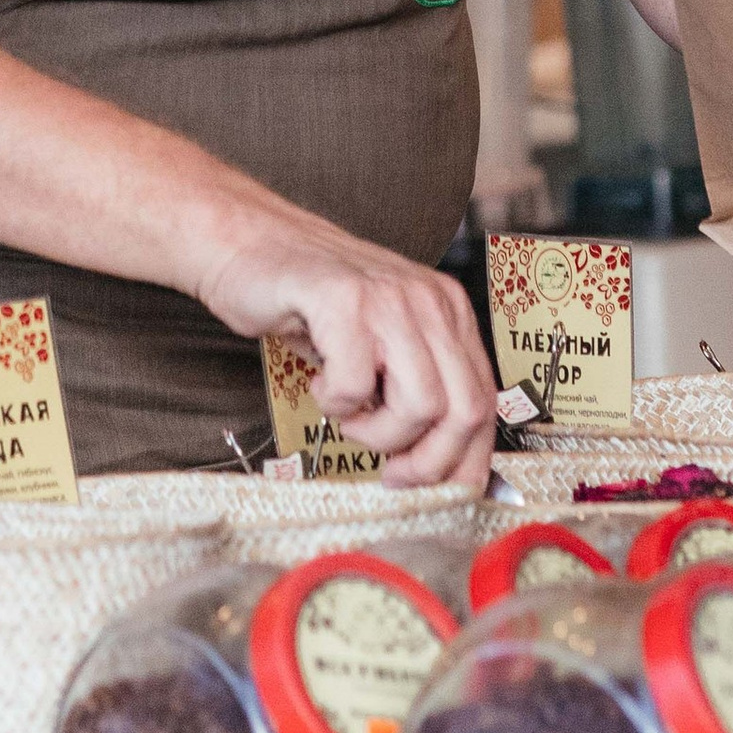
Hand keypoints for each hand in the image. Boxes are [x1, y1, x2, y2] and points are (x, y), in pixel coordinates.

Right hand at [187, 202, 499, 487]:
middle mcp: (429, 300)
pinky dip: (333, 404)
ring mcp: (389, 297)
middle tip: (391, 471)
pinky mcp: (343, 301)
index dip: (466, 459)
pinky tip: (319, 381)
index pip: (484, 400)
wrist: (248, 243)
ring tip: (347, 414)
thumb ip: (414, 386)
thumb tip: (442, 468)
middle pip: (465, 410)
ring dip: (377, 435)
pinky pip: (355, 387)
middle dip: (428, 463)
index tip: (438, 490)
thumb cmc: (310, 304)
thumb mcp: (380, 344)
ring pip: (420, 406)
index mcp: (447, 310)